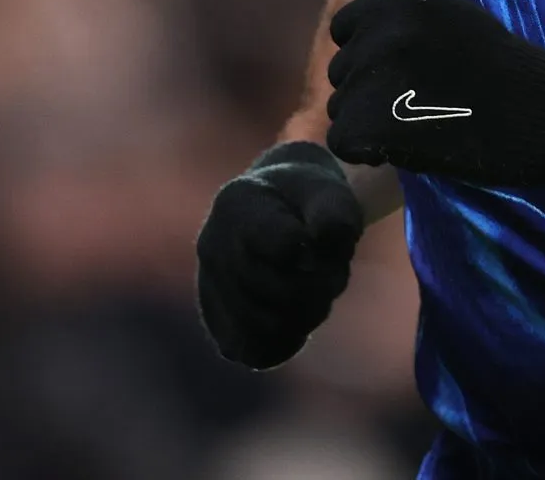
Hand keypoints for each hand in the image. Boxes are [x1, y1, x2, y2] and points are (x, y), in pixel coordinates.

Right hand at [195, 142, 363, 368]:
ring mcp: (210, 287)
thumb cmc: (310, 201)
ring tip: (314, 290)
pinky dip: (286, 341)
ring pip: (268, 327)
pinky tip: (297, 320)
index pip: (285, 247)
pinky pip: (255, 352)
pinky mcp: (219, 324)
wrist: (283, 211)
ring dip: (307, 315)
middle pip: (280, 291)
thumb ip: (335, 213)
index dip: (318, 253)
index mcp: (237, 205)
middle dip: (320, 286)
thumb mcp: (330, 192)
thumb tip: (326, 241)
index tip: (320, 240)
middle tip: (331, 268)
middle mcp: (212, 246)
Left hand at [325, 0, 544, 185]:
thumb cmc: (486, 56)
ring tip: (423, 117)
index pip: (343, 29)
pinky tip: (410, 143)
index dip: (376, 51)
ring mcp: (378, 82)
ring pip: (340, 108)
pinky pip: (344, 142)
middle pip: (340, 71)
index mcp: (393, 3)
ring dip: (372, 120)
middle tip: (428, 92)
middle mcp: (380, 35)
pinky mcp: (377, 127)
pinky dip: (371, 151)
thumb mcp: (436, 5)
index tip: (418, 61)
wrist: (536, 111)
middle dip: (372, 87)